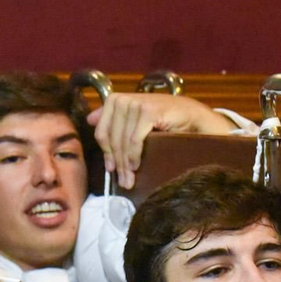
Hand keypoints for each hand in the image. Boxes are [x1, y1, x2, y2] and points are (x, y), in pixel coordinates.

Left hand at [87, 93, 231, 188]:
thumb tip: (89, 120)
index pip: (102, 132)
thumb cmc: (163, 119)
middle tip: (124, 181)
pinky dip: (135, 155)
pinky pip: (135, 140)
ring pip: (123, 142)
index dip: (106, 153)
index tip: (111, 170)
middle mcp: (122, 99)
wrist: (191, 116)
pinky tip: (137, 166)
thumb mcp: (134, 119)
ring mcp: (135, 103)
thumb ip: (112, 118)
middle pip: (112, 139)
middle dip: (117, 163)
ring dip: (126, 164)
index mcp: (115, 100)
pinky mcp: (148, 111)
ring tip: (130, 180)